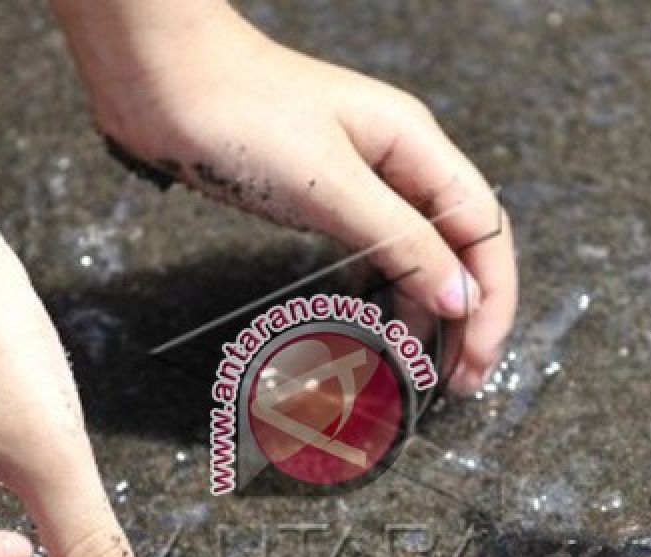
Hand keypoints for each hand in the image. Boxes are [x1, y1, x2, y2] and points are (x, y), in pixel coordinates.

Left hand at [55, 2, 516, 393]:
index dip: (490, 299)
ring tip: (414, 363)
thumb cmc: (242, 114)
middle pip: (457, 247)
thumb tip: (461, 297)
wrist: (159, 82)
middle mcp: (398, 162)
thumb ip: (402, 242)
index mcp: (416, 145)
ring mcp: (360, 179)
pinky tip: (369, 316)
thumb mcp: (331, 184)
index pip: (484, 231)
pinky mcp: (321, 196)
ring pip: (414, 253)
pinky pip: (370, 249)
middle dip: (464, 315)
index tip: (476, 359)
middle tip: (457, 381)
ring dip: (420, 308)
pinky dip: (377, 288)